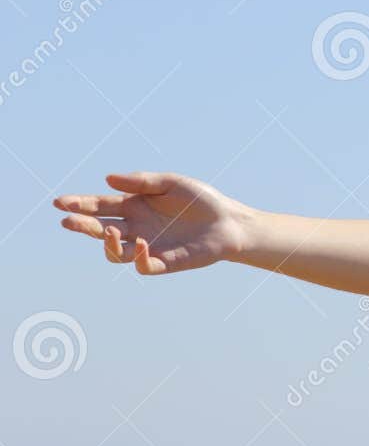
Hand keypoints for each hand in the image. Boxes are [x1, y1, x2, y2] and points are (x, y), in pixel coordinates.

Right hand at [53, 171, 255, 275]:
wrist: (230, 221)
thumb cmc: (201, 200)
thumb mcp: (171, 183)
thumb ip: (141, 182)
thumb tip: (107, 180)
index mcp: (134, 206)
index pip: (100, 206)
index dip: (80, 204)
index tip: (61, 202)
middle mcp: (135, 227)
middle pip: (99, 229)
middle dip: (81, 225)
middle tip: (68, 220)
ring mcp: (147, 246)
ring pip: (114, 252)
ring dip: (106, 242)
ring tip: (108, 229)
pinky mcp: (164, 262)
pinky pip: (142, 265)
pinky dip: (136, 257)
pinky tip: (141, 243)